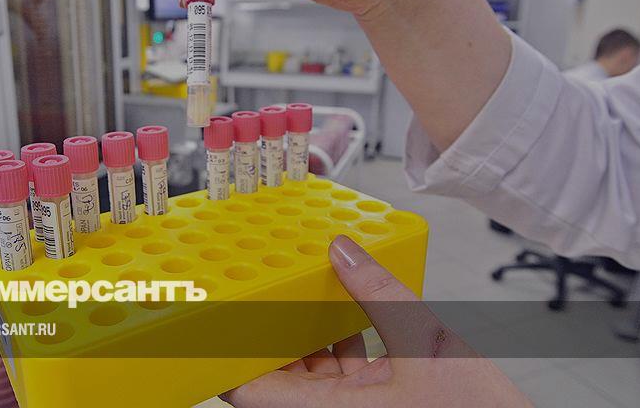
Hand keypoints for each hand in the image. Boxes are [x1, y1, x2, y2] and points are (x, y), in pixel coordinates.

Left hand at [221, 236, 532, 407]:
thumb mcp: (428, 344)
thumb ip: (380, 294)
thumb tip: (344, 251)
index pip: (250, 389)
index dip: (222, 352)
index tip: (210, 314)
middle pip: (277, 373)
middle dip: (267, 329)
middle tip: (259, 283)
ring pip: (308, 370)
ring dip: (303, 331)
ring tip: (300, 286)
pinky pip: (338, 372)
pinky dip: (338, 340)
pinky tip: (346, 308)